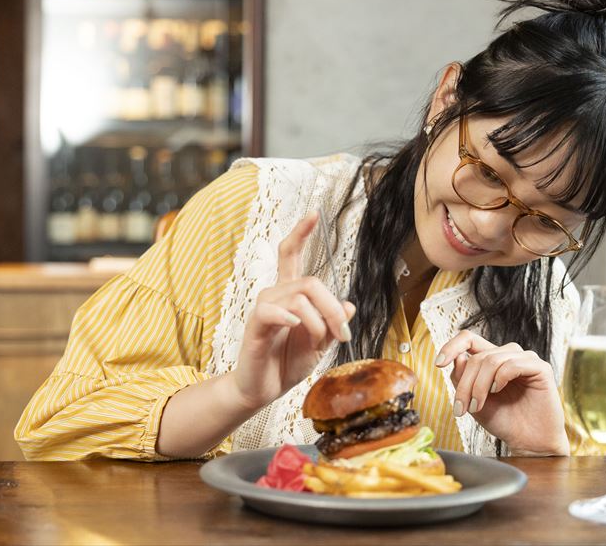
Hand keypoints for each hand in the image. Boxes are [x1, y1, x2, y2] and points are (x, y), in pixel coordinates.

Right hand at [231, 212, 355, 410]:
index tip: (313, 214)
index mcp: (290, 295)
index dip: (301, 233)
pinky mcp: (255, 325)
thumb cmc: (287, 364)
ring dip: (319, 322)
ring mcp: (264, 308)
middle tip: (343, 333)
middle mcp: (275, 295)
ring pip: (300, 298)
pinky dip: (290, 318)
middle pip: (311, 282)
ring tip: (319, 342)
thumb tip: (349, 304)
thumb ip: (333, 323)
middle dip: (333, 307)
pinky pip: (272, 310)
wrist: (263, 390)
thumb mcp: (320, 344)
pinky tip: (296, 327)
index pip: (290, 255)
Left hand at [435, 330, 568, 455]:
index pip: (468, 339)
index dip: (451, 346)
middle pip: (477, 357)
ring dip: (479, 385)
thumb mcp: (473, 401)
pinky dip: (500, 379)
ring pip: (492, 360)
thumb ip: (462, 379)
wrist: (529, 443)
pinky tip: (497, 391)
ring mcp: (525, 359)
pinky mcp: (540, 368)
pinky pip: (512, 364)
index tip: (438, 363)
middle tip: (462, 407)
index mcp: (491, 359)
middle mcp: (508, 355)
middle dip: (465, 384)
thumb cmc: (504, 421)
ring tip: (478, 406)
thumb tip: (458, 357)